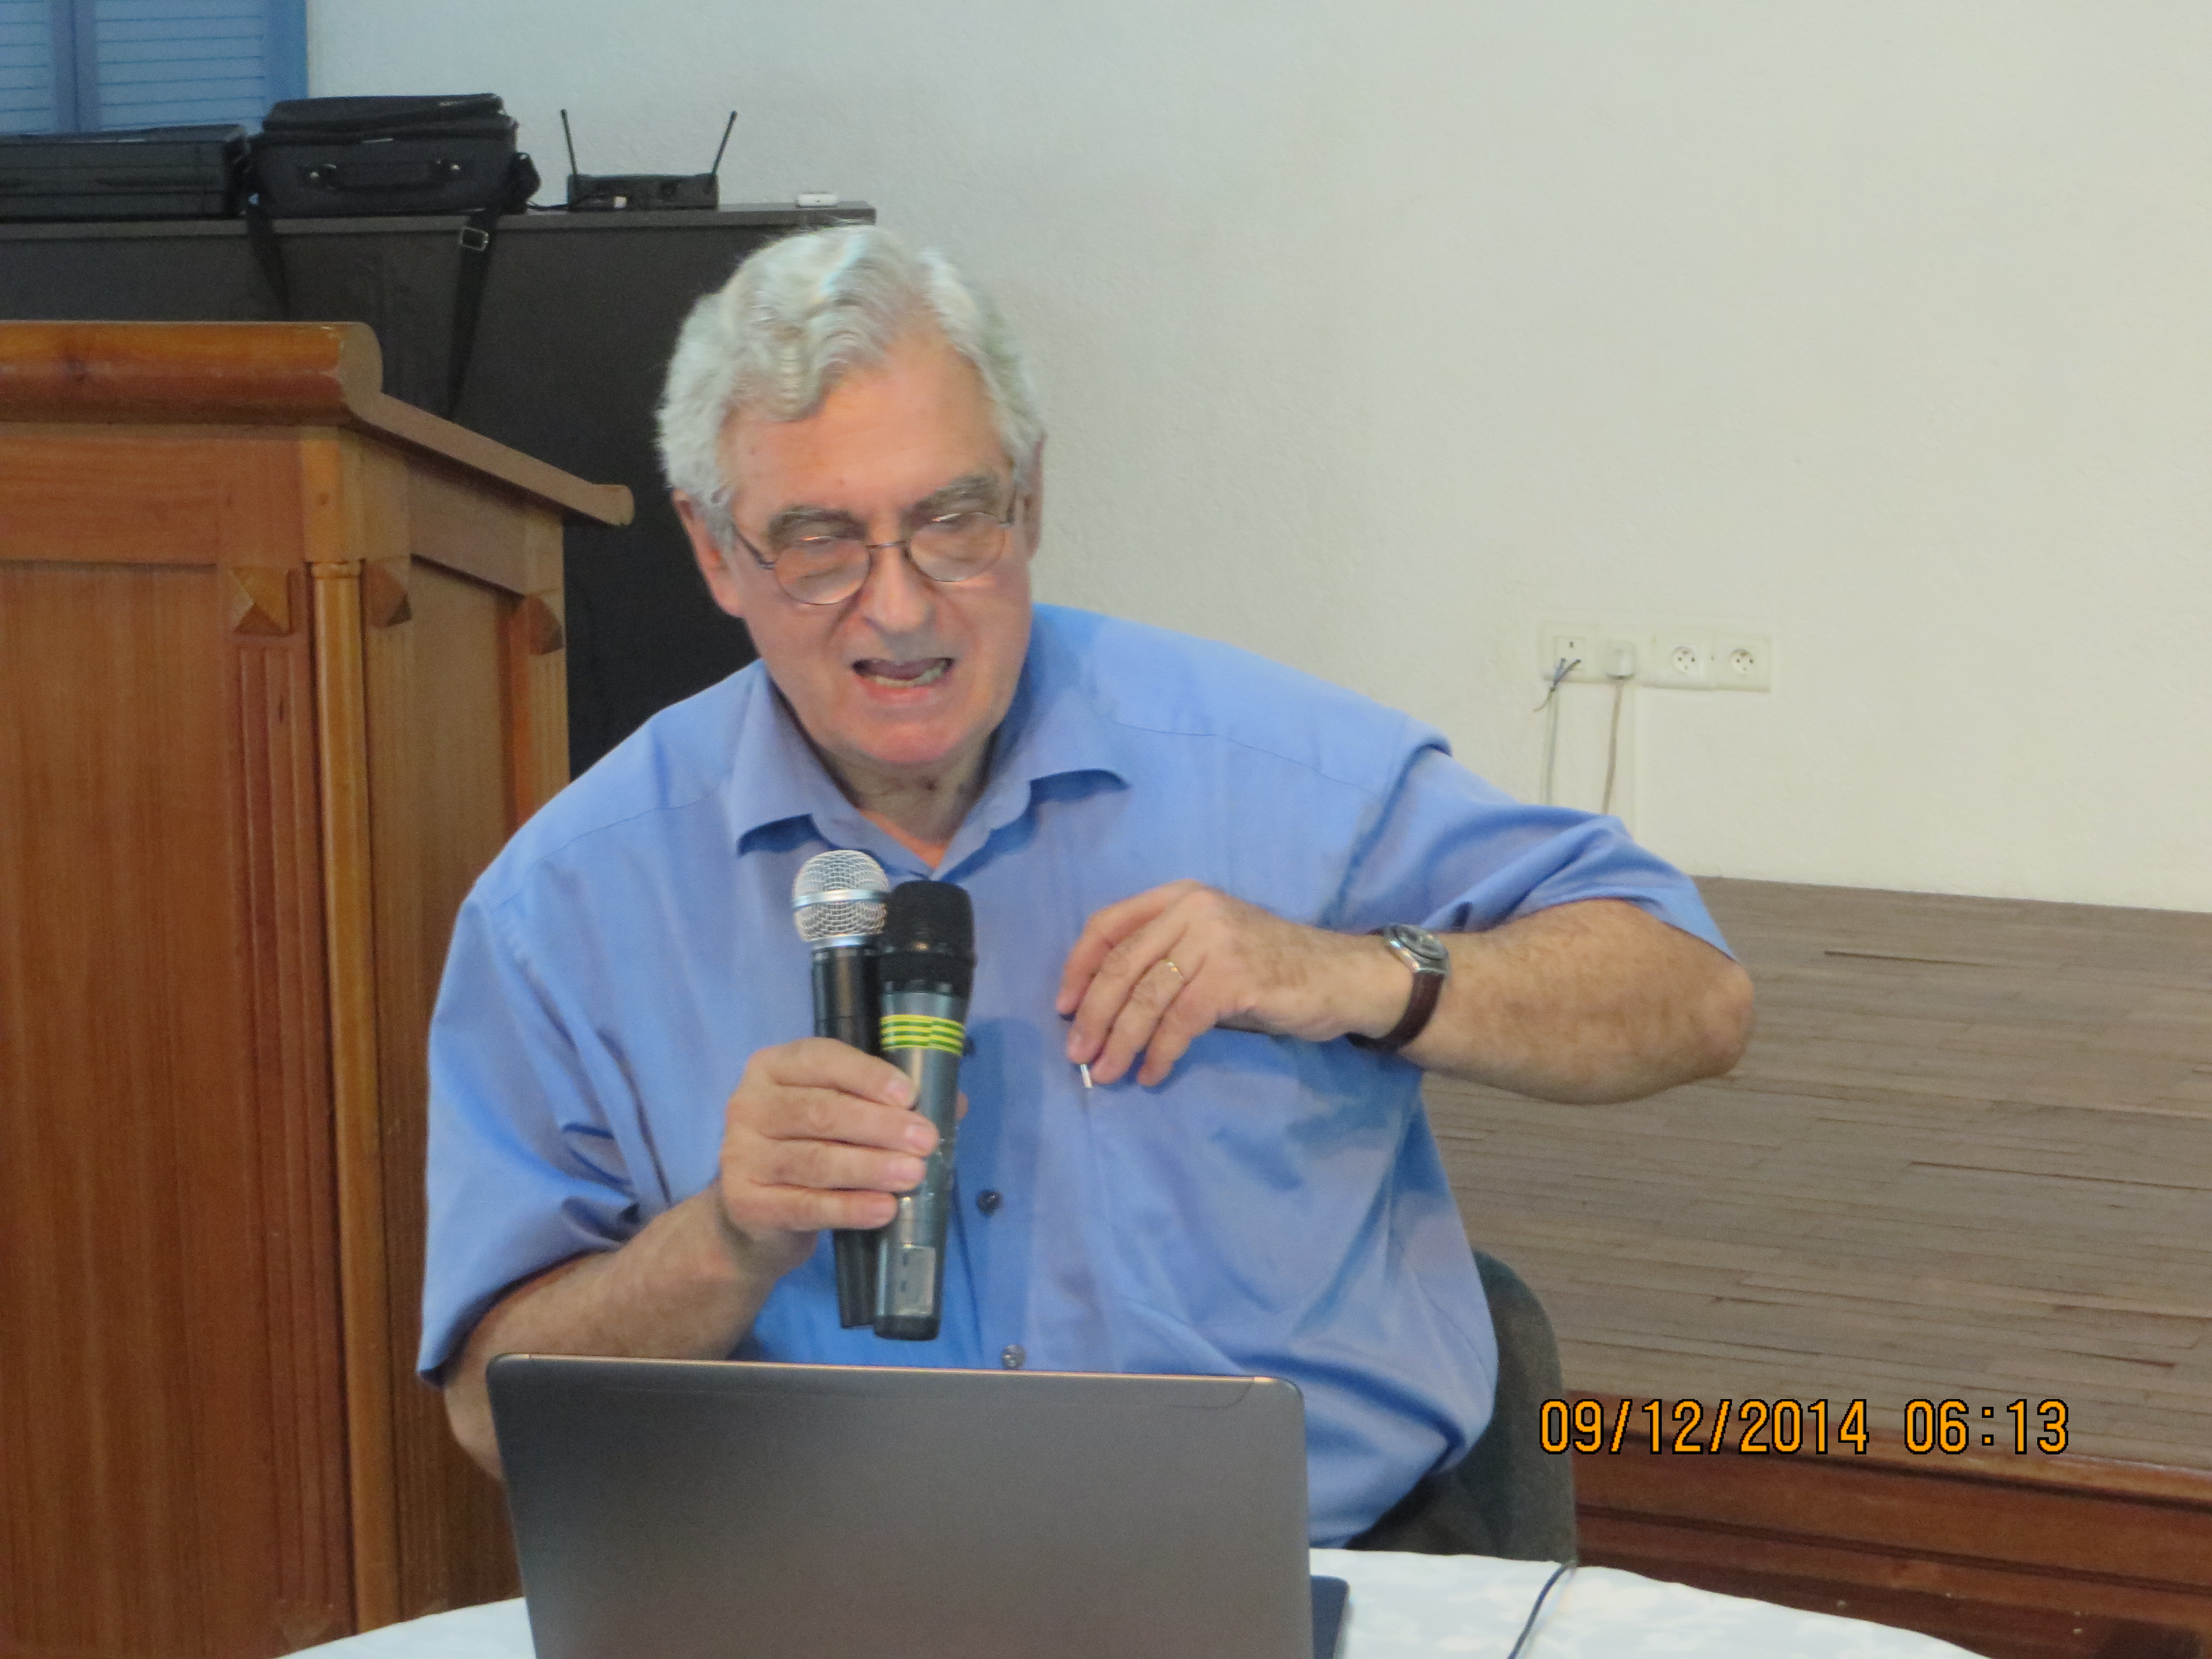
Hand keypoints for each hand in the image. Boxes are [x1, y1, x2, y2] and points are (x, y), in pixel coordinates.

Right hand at [713, 1038, 939, 1278]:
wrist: (754, 1218)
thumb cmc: (810, 1148)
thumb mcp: (842, 1117)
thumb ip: (889, 1103)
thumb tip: (955, 1103)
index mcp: (773, 1067)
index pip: (821, 1060)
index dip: (867, 1076)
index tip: (909, 1095)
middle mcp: (749, 1105)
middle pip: (822, 1112)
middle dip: (880, 1126)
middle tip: (927, 1141)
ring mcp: (741, 1155)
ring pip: (815, 1160)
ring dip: (870, 1167)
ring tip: (914, 1175)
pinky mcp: (746, 1203)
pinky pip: (806, 1205)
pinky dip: (849, 1207)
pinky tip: (884, 1209)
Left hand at [1056, 881, 1402, 1087]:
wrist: (1343, 977)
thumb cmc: (1272, 969)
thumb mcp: (1210, 949)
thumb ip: (1164, 962)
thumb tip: (1102, 1012)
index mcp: (1180, 897)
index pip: (1108, 925)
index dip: (1079, 968)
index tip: (1063, 1008)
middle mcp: (1193, 909)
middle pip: (1121, 966)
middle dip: (1093, 1016)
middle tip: (1078, 1055)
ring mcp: (1215, 940)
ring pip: (1146, 997)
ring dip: (1120, 1042)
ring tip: (1107, 1074)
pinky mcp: (1234, 976)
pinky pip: (1180, 1021)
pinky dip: (1160, 1053)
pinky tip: (1153, 1074)